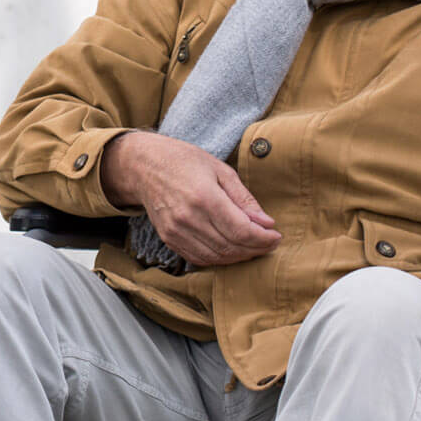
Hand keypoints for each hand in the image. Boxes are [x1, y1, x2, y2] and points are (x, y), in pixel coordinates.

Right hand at [100, 132, 281, 266]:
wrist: (144, 165)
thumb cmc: (184, 161)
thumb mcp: (220, 170)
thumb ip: (244, 199)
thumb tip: (266, 223)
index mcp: (204, 197)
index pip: (241, 230)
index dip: (263, 239)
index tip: (276, 236)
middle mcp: (188, 218)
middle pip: (231, 247)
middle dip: (255, 249)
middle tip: (269, 243)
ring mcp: (176, 232)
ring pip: (216, 258)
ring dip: (239, 257)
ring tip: (253, 247)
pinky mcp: (169, 239)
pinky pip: (199, 258)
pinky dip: (219, 259)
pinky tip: (231, 250)